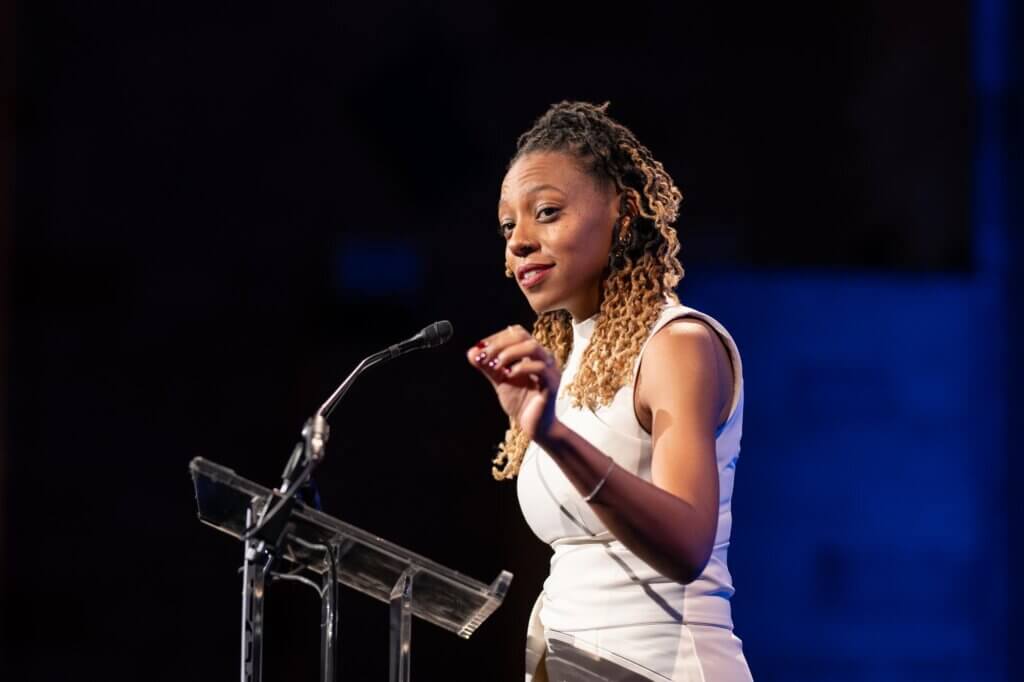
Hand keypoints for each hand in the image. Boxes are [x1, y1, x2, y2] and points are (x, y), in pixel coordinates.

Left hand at [466, 325, 561, 441]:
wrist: (534, 426)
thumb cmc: (521, 403)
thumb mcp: (499, 381)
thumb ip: (487, 367)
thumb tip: (472, 352)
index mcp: (532, 354)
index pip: (515, 333)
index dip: (496, 338)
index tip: (480, 349)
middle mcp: (543, 357)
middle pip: (522, 336)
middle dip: (499, 344)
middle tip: (484, 356)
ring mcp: (549, 368)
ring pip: (532, 347)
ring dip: (509, 353)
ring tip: (496, 365)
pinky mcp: (551, 382)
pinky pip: (539, 367)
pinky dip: (520, 368)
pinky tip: (508, 376)